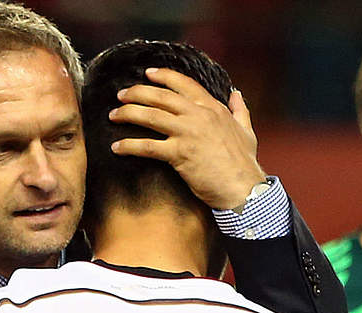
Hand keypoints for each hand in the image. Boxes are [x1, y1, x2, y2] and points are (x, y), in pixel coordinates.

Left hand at [109, 67, 266, 209]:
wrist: (244, 189)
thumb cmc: (245, 165)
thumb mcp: (247, 132)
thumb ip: (240, 110)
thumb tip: (237, 93)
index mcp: (213, 109)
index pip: (184, 84)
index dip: (163, 76)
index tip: (147, 74)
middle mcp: (199, 116)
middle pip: (161, 96)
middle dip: (137, 92)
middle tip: (121, 94)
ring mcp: (188, 133)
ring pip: (151, 116)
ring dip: (128, 113)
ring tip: (114, 115)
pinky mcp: (180, 154)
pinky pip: (148, 146)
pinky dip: (129, 146)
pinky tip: (116, 147)